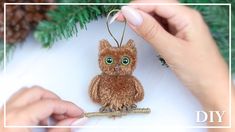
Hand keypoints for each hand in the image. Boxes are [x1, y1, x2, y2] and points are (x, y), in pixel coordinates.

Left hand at [0, 86, 85, 131]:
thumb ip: (61, 130)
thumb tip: (76, 120)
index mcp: (16, 119)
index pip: (49, 103)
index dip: (68, 107)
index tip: (78, 113)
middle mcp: (7, 113)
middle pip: (37, 92)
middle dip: (56, 100)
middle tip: (67, 113)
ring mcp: (2, 114)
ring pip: (27, 94)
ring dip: (44, 102)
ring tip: (54, 118)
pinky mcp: (2, 118)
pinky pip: (19, 103)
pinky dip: (33, 107)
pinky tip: (40, 121)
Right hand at [117, 0, 233, 128]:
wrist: (212, 88)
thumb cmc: (199, 70)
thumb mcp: (171, 49)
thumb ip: (150, 31)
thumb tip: (130, 15)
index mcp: (187, 17)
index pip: (158, 3)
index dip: (137, 6)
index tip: (121, 13)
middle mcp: (185, 19)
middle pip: (158, 8)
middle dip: (139, 11)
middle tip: (120, 19)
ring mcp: (182, 28)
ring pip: (159, 18)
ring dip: (143, 20)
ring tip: (128, 25)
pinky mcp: (178, 37)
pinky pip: (161, 28)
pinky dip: (150, 29)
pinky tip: (142, 32)